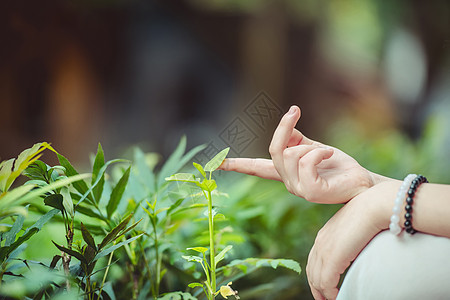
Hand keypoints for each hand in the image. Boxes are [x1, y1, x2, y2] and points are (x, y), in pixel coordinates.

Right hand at [220, 105, 377, 202]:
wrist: (363, 182)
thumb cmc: (339, 167)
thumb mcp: (314, 148)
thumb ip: (298, 140)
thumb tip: (288, 127)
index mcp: (285, 172)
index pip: (256, 168)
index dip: (236, 164)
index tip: (215, 164)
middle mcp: (287, 182)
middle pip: (275, 150)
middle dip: (285, 127)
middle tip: (295, 111)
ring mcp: (298, 190)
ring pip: (291, 154)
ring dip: (311, 146)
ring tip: (326, 152)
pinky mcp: (311, 192)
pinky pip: (306, 162)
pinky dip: (319, 152)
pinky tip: (329, 155)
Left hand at [306, 184, 388, 298]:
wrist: (376, 205)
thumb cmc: (374, 213)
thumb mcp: (356, 229)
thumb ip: (351, 240)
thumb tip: (357, 249)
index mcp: (324, 234)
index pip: (314, 260)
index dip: (318, 276)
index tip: (325, 289)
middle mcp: (320, 241)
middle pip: (312, 271)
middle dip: (317, 288)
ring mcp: (324, 248)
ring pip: (317, 279)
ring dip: (324, 293)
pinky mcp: (332, 257)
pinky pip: (326, 282)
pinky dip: (330, 294)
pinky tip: (338, 297)